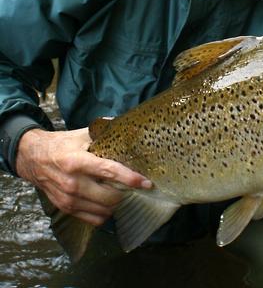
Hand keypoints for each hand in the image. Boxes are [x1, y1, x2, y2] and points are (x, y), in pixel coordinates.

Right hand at [16, 128, 151, 225]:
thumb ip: (104, 131)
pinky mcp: (65, 208)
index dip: (130, 178)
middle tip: (134, 186)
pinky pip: (93, 219)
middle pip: (109, 197)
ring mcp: (68, 198)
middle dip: (126, 192)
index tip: (146, 183)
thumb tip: (128, 125)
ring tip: (121, 192)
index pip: (109, 172)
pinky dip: (105, 213)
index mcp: (78, 161)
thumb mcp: (82, 134)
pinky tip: (108, 202)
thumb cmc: (62, 144)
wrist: (32, 158)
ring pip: (103, 210)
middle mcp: (72, 183)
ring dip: (117, 203)